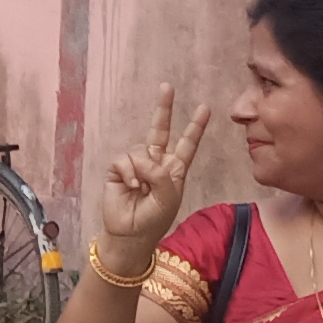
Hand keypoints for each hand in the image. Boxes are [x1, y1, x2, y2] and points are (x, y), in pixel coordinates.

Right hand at [96, 83, 211, 254]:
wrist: (130, 235)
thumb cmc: (154, 219)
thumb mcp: (168, 196)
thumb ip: (161, 173)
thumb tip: (142, 158)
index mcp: (174, 169)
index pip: (187, 144)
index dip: (195, 126)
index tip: (204, 108)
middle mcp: (156, 163)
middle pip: (161, 130)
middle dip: (163, 109)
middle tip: (167, 87)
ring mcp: (137, 165)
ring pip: (140, 149)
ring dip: (142, 169)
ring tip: (140, 189)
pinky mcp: (118, 169)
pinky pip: (124, 160)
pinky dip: (128, 173)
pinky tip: (130, 187)